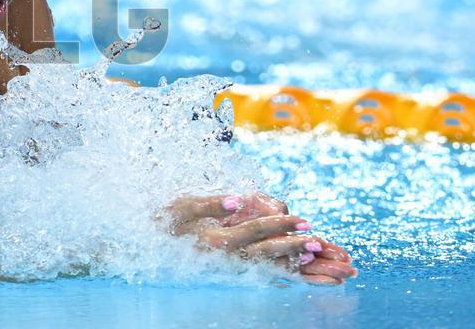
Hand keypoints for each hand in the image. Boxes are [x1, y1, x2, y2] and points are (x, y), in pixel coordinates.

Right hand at [164, 192, 357, 284]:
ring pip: (270, 268)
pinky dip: (286, 275)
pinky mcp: (233, 270)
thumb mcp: (184, 206)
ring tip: (324, 267)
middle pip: (269, 253)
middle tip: (321, 244)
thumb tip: (239, 198)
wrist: (150, 246)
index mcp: (218, 241)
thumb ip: (212, 204)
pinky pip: (264, 275)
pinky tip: (302, 276)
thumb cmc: (167, 221)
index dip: (281, 224)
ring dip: (298, 268)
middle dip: (296, 249)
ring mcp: (231, 267)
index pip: (256, 230)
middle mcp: (228, 258)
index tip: (305, 220)